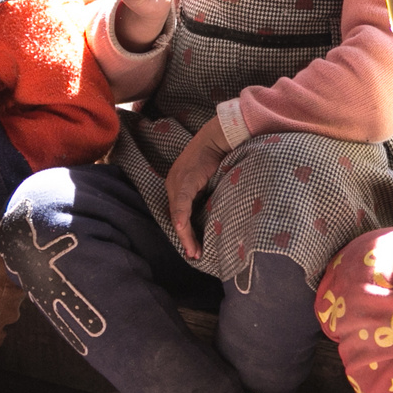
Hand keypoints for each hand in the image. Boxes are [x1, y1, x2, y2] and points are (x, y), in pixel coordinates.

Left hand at [165, 117, 231, 259]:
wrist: (219, 137)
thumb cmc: (219, 158)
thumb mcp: (211, 183)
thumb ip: (207, 198)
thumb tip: (215, 216)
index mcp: (178, 187)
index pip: (180, 215)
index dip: (187, 234)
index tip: (195, 250)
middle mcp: (173, 185)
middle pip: (177, 217)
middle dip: (187, 238)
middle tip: (194, 255)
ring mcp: (177, 182)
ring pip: (178, 214)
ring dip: (186, 234)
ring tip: (194, 251)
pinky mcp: (184, 180)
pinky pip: (182, 202)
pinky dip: (182, 216)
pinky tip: (182, 228)